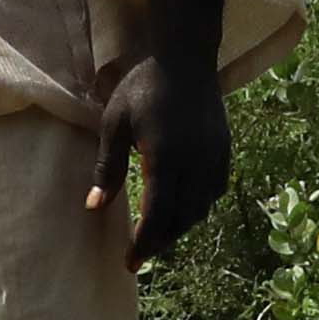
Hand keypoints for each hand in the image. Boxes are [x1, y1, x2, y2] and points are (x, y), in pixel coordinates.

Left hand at [93, 47, 231, 271]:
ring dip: (179, 226)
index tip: (130, 262)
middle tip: (139, 254)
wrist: (185, 56)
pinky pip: (215, 190)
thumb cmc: (142, 86)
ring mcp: (214, 156)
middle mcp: (195, 162)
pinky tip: (184, 207)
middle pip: (181, 219)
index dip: (144, 243)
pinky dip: (199, 206)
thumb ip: (107, 168)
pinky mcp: (224, 149)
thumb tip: (94, 206)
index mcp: (165, 157)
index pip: (157, 215)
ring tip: (157, 234)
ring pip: (201, 208)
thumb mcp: (114, 124)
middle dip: (160, 241)